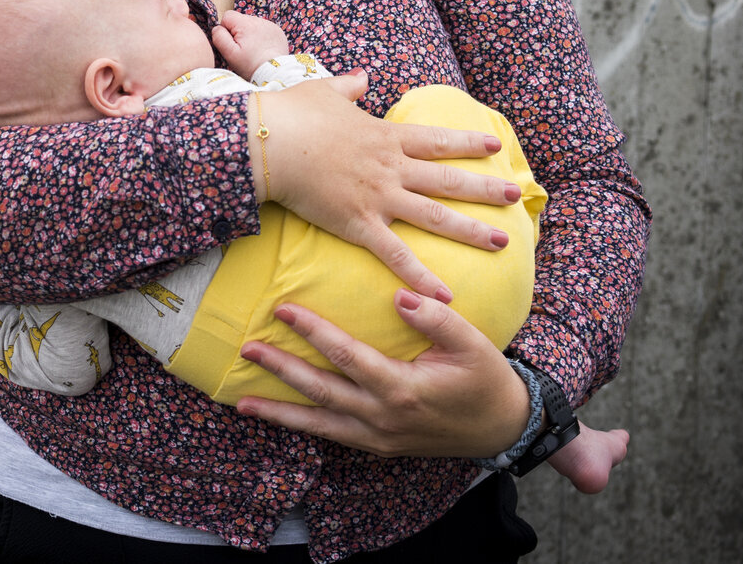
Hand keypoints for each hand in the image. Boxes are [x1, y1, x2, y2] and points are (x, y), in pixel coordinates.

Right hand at [211, 10, 289, 75]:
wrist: (273, 72)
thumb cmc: (250, 65)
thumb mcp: (230, 54)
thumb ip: (219, 37)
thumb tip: (217, 28)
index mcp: (245, 23)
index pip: (227, 16)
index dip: (226, 29)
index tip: (232, 43)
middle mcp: (258, 20)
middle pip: (240, 20)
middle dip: (238, 32)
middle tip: (243, 49)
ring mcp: (270, 25)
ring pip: (251, 25)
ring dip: (250, 34)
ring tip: (254, 49)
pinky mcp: (277, 31)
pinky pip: (263, 29)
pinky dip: (261, 37)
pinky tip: (262, 48)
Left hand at [237, 292, 531, 457]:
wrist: (501, 427)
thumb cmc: (485, 379)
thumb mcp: (472, 343)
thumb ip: (436, 319)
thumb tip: (399, 296)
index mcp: (402, 389)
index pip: (346, 356)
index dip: (313, 332)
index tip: (284, 310)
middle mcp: (383, 418)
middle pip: (321, 391)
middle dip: (281, 370)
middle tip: (247, 348)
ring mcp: (377, 438)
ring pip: (318, 424)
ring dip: (279, 412)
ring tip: (241, 402)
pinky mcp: (377, 447)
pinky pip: (331, 436)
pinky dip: (302, 428)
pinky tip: (276, 418)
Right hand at [253, 78, 518, 301]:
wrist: (268, 141)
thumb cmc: (289, 113)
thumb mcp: (322, 91)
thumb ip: (347, 87)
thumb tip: (361, 78)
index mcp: (384, 136)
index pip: (436, 140)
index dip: (466, 143)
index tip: (493, 147)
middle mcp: (391, 166)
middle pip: (448, 179)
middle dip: (484, 188)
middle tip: (514, 195)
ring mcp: (379, 196)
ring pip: (435, 216)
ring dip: (470, 230)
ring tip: (501, 242)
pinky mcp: (359, 223)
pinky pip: (397, 254)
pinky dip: (422, 276)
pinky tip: (446, 294)